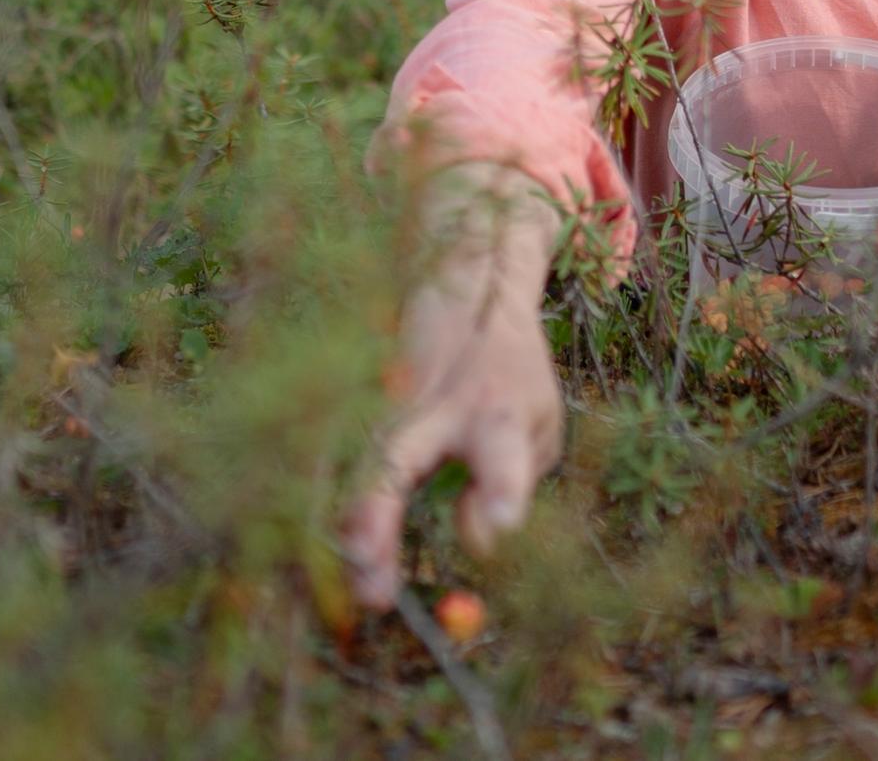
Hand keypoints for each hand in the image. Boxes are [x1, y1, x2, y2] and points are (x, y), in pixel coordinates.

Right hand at [337, 168, 563, 609]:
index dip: (501, 484)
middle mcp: (436, 403)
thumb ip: (513, 481)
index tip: (501, 522)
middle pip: (398, 455)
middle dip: (380, 517)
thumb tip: (480, 541)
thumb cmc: (512, 378)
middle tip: (376, 587)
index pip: (500, 445)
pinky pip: (339, 465)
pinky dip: (340, 513)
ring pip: (353, 463)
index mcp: (496, 406)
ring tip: (364, 586)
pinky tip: (346, 560)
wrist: (473, 289)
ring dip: (353, 528)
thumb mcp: (538, 423)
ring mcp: (386, 399)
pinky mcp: (359, 403)